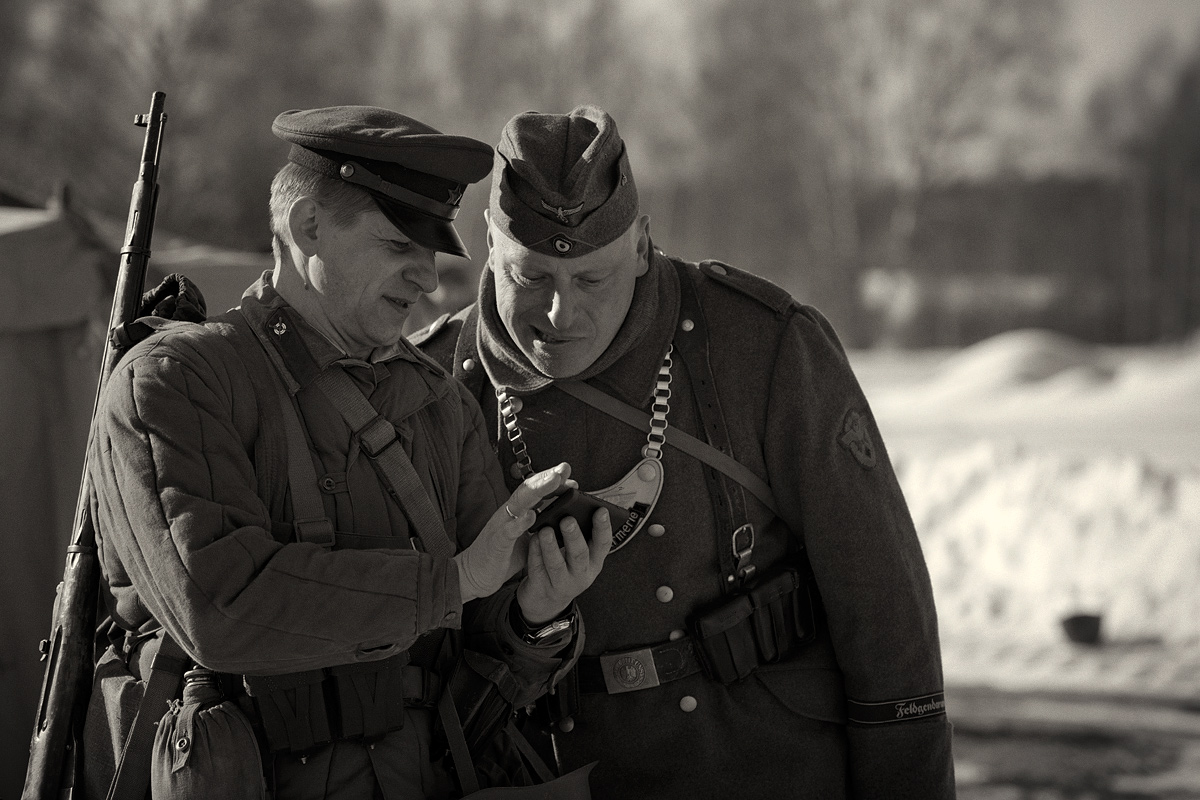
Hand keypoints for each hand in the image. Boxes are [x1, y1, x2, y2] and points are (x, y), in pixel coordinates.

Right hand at [455, 463, 571, 603]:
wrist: (474, 574)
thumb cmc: (503, 554)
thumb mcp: (527, 539)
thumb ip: (542, 527)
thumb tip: (566, 521)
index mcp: (517, 512)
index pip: (535, 490)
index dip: (552, 482)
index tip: (571, 477)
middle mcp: (508, 513)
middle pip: (528, 489)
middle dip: (547, 477)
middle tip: (565, 468)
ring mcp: (501, 525)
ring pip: (519, 503)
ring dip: (537, 491)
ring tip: (554, 481)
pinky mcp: (496, 542)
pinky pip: (507, 530)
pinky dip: (518, 523)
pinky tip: (530, 516)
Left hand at [516, 503, 612, 624]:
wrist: (545, 602)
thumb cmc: (564, 568)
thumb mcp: (578, 556)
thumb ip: (581, 534)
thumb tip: (577, 502)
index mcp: (593, 562)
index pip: (604, 545)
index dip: (603, 528)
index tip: (601, 510)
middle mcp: (581, 574)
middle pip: (580, 554)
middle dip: (574, 536)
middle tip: (568, 520)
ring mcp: (561, 584)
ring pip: (556, 564)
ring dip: (551, 546)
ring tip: (545, 530)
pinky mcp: (542, 588)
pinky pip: (537, 569)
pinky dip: (535, 553)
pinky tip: (531, 539)